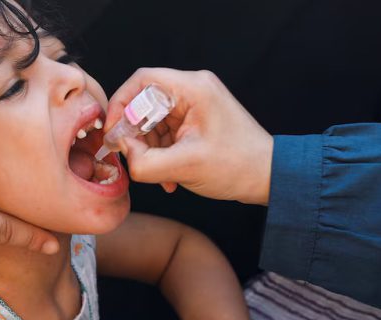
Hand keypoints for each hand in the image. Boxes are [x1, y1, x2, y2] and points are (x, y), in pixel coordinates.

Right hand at [105, 68, 273, 204]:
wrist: (269, 177)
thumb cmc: (237, 166)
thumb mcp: (184, 167)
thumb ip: (144, 161)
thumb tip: (122, 151)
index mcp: (193, 89)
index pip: (141, 81)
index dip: (120, 105)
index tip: (112, 131)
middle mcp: (194, 89)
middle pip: (144, 102)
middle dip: (135, 133)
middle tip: (131, 156)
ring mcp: (195, 104)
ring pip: (152, 119)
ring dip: (148, 148)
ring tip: (157, 174)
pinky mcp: (196, 120)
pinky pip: (165, 131)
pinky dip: (160, 152)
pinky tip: (168, 176)